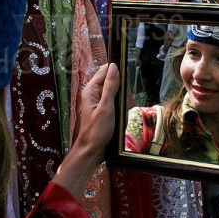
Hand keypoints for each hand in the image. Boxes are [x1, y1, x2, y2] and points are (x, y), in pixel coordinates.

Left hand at [53, 63, 119, 198]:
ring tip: (121, 113)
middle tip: (122, 105)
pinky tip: (121, 116)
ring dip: (123, 101)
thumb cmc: (97, 131)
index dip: (117, 71)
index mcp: (91, 89)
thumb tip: (114, 67)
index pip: (106, 70)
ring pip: (118, 92)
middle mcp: (95, 92)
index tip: (127, 81)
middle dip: (122, 90)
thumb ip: (111, 87)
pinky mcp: (106, 108)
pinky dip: (122, 108)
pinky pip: (117, 102)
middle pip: (113, 81)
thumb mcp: (106, 108)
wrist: (92, 150)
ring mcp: (100, 101)